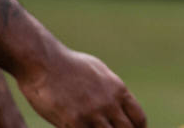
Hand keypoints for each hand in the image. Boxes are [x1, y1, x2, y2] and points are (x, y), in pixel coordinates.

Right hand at [17, 46, 145, 127]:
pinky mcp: (74, 122)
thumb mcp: (99, 71)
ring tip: (94, 126)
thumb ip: (110, 89)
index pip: (138, 118)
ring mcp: (92, 114)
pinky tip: (78, 127)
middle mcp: (109, 103)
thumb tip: (118, 101)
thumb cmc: (69, 65)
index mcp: (118, 89)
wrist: (45, 62)